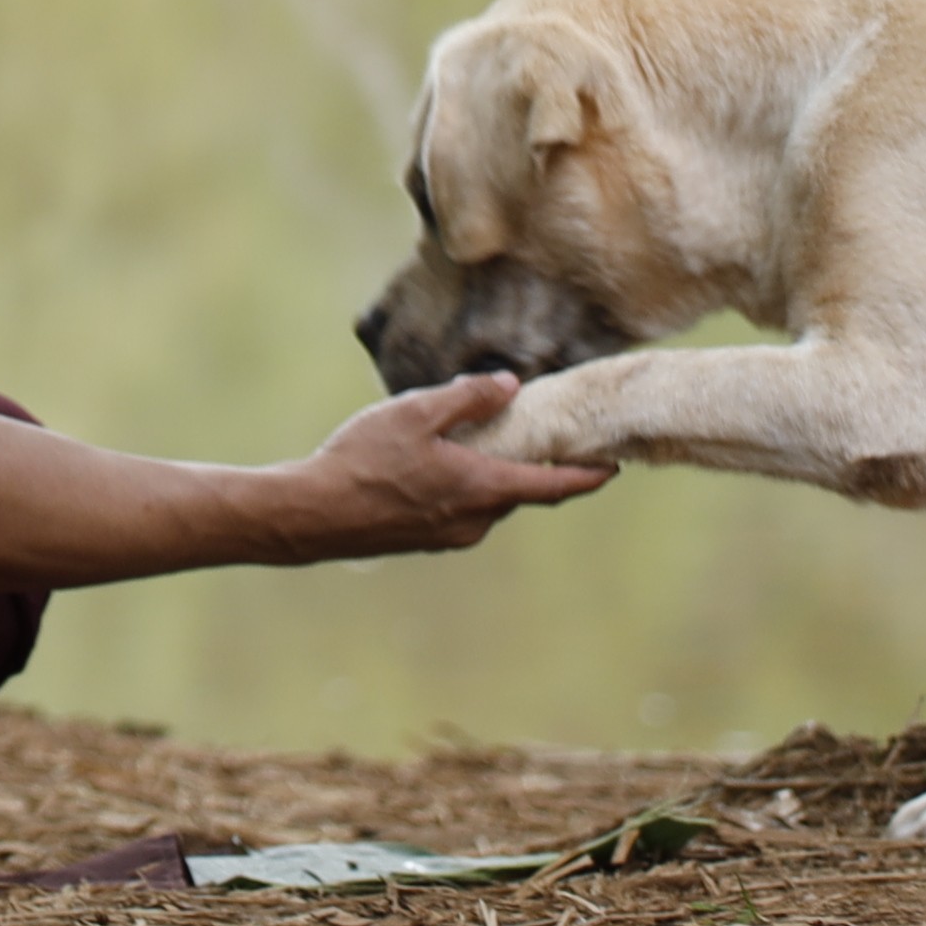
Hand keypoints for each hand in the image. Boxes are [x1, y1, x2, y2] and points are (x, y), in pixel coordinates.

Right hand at [273, 372, 613, 560]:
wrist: (311, 515)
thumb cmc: (362, 460)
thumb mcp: (416, 413)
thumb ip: (467, 398)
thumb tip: (510, 386)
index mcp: (480, 488)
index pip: (552, 487)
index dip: (587, 477)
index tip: (613, 467)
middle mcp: (474, 520)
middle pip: (519, 491)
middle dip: (533, 465)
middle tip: (541, 434)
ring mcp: (449, 535)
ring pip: (488, 500)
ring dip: (494, 473)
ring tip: (478, 439)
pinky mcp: (426, 539)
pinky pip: (463, 510)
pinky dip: (468, 486)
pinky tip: (439, 463)